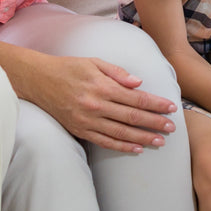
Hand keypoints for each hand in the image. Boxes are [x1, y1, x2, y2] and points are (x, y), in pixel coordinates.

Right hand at [24, 55, 177, 153]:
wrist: (39, 80)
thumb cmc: (69, 67)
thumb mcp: (94, 62)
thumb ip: (117, 73)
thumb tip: (139, 83)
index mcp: (102, 86)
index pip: (136, 98)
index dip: (155, 104)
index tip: (171, 108)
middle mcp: (96, 105)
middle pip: (132, 117)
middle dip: (155, 123)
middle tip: (172, 127)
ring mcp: (87, 120)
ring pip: (121, 133)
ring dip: (142, 138)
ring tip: (160, 141)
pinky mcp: (80, 130)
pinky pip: (104, 141)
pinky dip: (122, 146)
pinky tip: (136, 149)